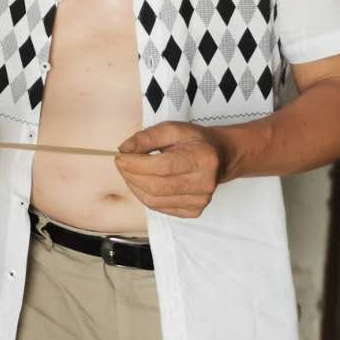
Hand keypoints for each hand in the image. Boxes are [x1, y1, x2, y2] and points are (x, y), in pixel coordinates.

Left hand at [114, 122, 230, 218]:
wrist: (218, 157)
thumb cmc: (194, 141)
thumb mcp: (172, 129)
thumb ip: (147, 137)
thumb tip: (125, 149)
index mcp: (202, 159)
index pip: (163, 167)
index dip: (136, 164)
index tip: (120, 157)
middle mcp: (204, 183)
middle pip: (156, 186)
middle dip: (131, 175)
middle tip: (122, 163)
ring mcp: (200, 200)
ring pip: (154, 200)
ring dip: (134, 186)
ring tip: (130, 172)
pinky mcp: (193, 211)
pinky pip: (159, 207)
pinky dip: (144, 195)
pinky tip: (143, 182)